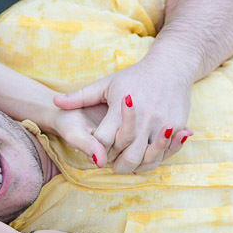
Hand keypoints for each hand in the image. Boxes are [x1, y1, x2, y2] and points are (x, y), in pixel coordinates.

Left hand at [54, 56, 194, 173]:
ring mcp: (161, 124)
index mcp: (121, 108)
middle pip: (128, 157)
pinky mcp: (177, 126)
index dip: (98, 149)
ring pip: (148, 159)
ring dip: (136, 166)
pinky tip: (144, 156)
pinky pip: (165, 153)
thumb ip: (80, 96)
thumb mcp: (106, 84)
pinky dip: (154, 159)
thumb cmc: (134, 77)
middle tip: (112, 163)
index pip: (104, 141)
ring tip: (127, 162)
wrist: (171, 67)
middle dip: (117, 165)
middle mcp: (143, 118)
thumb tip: (55, 102)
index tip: (97, 147)